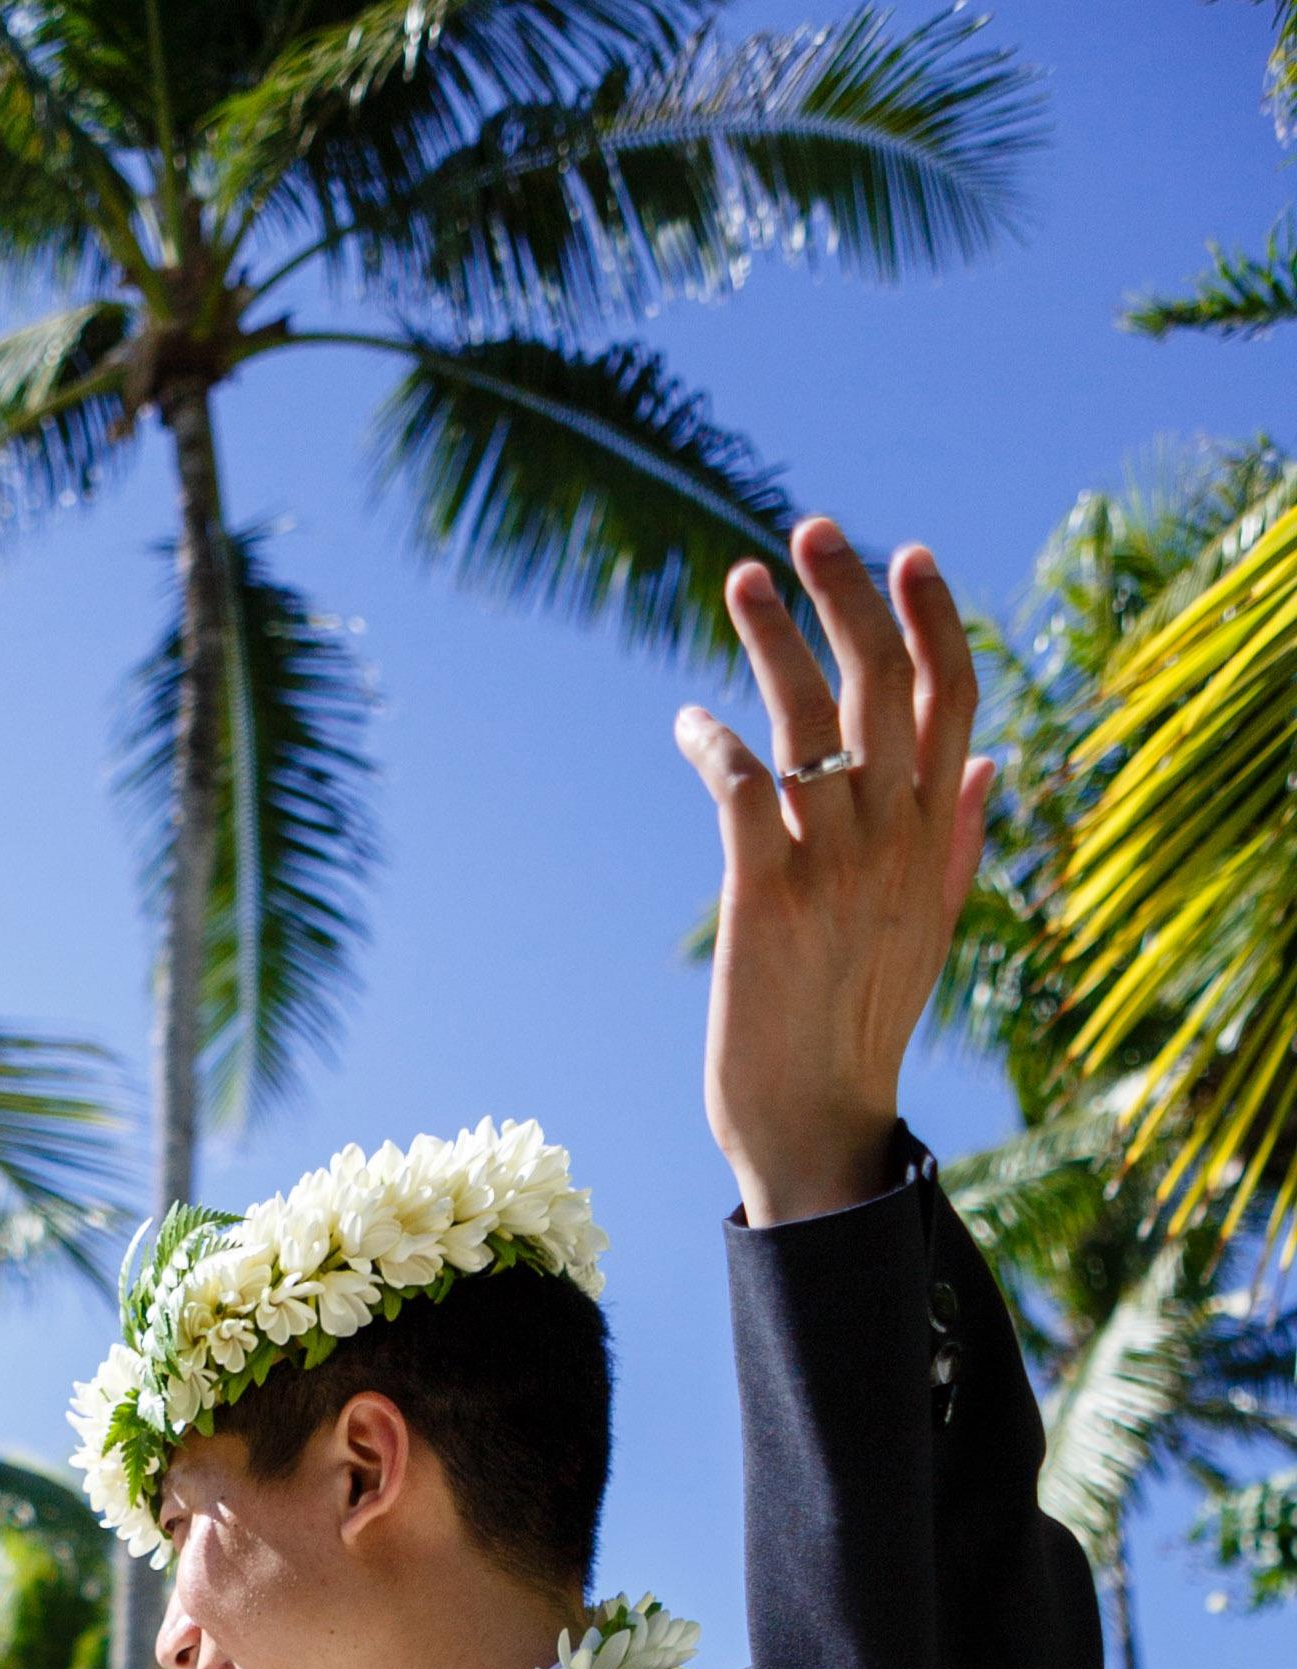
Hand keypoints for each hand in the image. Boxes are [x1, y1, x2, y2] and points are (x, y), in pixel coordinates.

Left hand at [677, 518, 992, 1228]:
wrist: (816, 1126)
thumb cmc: (863, 1026)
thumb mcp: (930, 928)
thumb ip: (961, 840)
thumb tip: (992, 766)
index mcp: (938, 837)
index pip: (954, 698)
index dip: (934, 618)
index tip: (906, 553)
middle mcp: (895, 838)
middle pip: (885, 684)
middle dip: (850, 596)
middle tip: (812, 529)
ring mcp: (834, 866)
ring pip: (812, 720)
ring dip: (775, 640)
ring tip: (742, 579)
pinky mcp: (766, 897)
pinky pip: (744, 790)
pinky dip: (714, 742)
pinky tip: (689, 720)